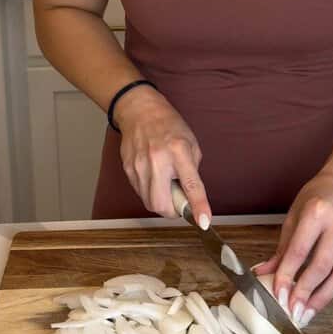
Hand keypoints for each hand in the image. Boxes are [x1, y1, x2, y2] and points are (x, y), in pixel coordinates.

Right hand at [113, 84, 212, 224]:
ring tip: (167, 186)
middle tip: (180, 202)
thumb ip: (192, 171)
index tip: (204, 221)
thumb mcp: (191, 144)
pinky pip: (140, 193)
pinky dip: (151, 193)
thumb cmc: (170, 126)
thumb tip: (191, 196)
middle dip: (173, 211)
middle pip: (162, 204)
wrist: (140, 111)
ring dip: (162, 203)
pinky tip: (156, 179)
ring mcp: (140, 166)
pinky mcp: (128, 170)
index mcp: (179, 152)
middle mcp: (157, 160)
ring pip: (150, 203)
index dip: (198, 206)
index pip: (191, 185)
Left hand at [253, 173, 332, 328]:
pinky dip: (332, 289)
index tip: (278, 296)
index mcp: (316, 213)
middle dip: (305, 292)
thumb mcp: (294, 216)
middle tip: (292, 312)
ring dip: (322, 298)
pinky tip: (319, 300)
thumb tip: (263, 274)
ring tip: (306, 314)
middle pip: (321, 266)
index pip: (299, 251)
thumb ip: (282, 249)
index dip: (287, 276)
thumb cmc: (318, 196)